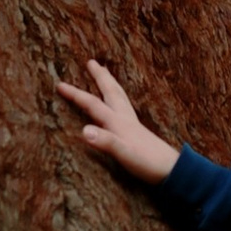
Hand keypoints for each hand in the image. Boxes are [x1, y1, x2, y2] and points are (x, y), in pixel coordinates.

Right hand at [54, 60, 179, 185]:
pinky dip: (119, 98)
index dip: (75, 94)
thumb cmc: (147, 162)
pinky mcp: (137, 131)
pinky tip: (119, 104)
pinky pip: (124, 107)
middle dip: (100, 76)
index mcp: (117, 122)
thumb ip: (104, 141)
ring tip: (106, 73)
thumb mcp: (123, 154)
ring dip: (110, 84)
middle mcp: (125, 118)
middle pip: (111, 91)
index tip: (59, 84)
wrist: (171, 169)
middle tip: (91, 62)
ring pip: (119, 96)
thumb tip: (84, 130)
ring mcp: (132, 123)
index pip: (92, 104)